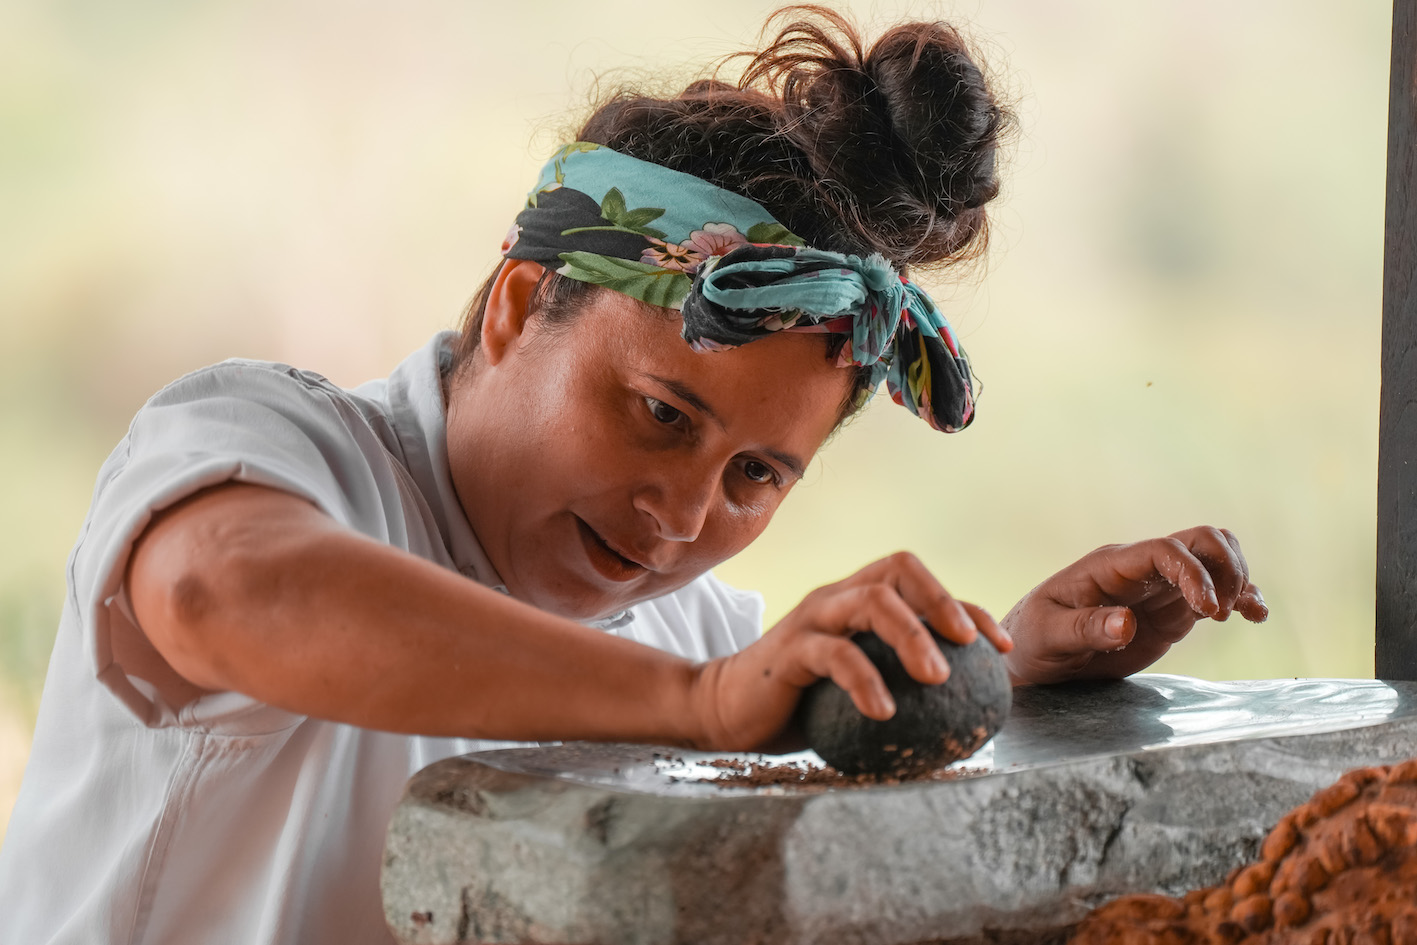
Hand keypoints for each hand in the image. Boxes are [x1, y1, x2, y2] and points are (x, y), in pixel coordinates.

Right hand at [686, 552, 1011, 751]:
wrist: (725, 711)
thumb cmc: (800, 704)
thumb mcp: (854, 689)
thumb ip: (894, 685)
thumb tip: (962, 717)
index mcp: (857, 600)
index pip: (918, 582)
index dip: (965, 605)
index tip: (998, 647)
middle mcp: (838, 597)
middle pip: (897, 570)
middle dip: (942, 602)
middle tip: (969, 648)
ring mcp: (813, 618)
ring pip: (871, 601)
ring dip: (912, 634)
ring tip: (937, 678)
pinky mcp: (790, 649)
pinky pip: (835, 654)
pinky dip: (865, 680)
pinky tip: (884, 712)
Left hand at [1000, 526, 1266, 684]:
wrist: (1035, 657)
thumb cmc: (1032, 641)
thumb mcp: (1049, 637)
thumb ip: (1085, 629)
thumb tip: (1125, 624)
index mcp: (1110, 566)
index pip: (1164, 551)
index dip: (1194, 572)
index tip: (1209, 609)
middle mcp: (1140, 570)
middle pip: (1200, 539)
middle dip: (1226, 567)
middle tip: (1223, 609)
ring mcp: (1159, 588)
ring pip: (1213, 559)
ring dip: (1239, 577)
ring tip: (1245, 612)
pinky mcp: (1171, 612)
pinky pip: (1215, 593)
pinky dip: (1240, 599)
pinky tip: (1253, 616)